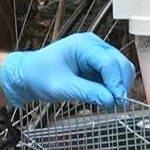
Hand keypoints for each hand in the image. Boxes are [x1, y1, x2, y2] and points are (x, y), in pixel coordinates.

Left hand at [0, 33, 133, 109]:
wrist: (29, 75)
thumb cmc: (40, 76)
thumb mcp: (62, 87)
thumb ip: (87, 92)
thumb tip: (111, 100)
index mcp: (84, 45)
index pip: (109, 62)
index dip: (116, 82)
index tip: (118, 101)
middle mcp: (94, 45)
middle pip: (120, 63)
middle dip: (121, 84)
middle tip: (116, 105)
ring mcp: (97, 54)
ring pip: (121, 69)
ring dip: (119, 86)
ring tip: (109, 103)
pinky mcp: (97, 64)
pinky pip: (113, 75)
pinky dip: (113, 87)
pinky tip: (104, 97)